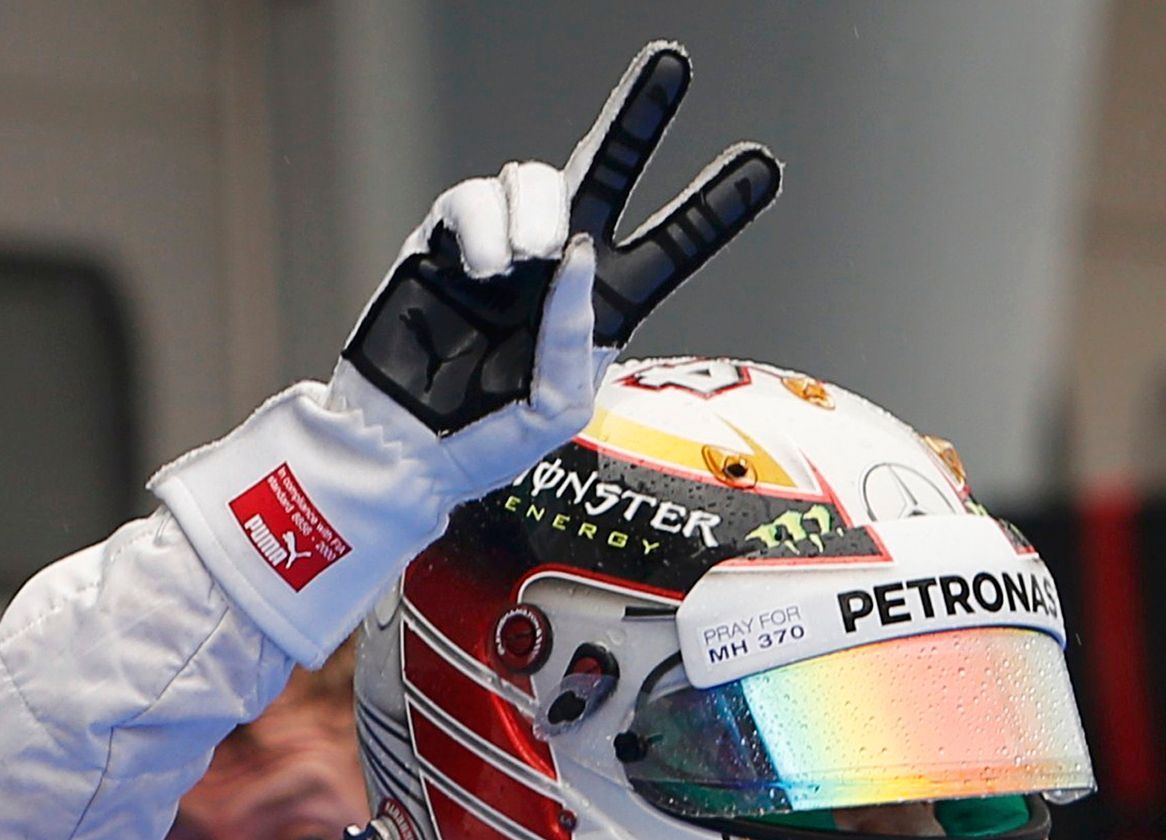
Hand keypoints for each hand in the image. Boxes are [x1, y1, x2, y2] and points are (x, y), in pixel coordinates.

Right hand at [340, 41, 779, 448]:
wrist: (403, 449)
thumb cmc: (484, 442)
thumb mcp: (555, 407)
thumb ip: (575, 333)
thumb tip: (578, 251)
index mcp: (601, 307)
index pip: (670, 246)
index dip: (715, 208)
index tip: (763, 167)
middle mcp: (555, 266)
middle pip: (608, 170)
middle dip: (640, 116)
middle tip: (673, 63)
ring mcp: (501, 247)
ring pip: (535, 177)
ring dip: (540, 211)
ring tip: (527, 262)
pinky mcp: (445, 241)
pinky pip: (474, 197)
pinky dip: (485, 226)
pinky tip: (485, 271)